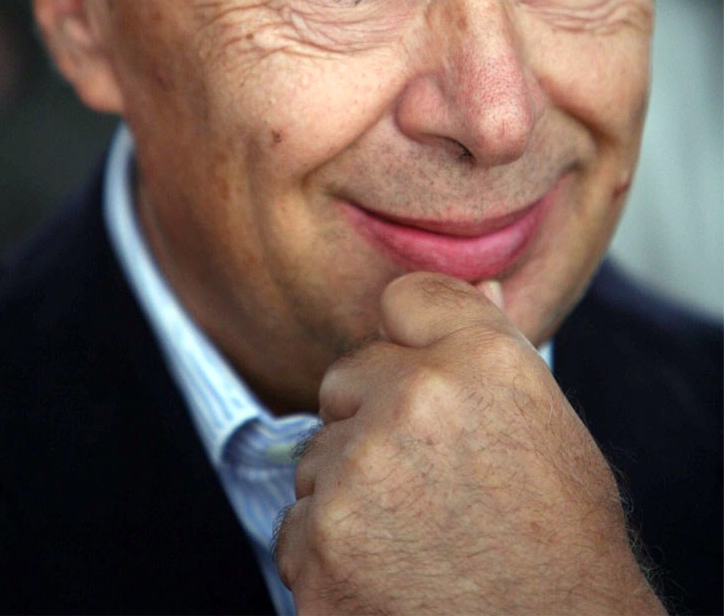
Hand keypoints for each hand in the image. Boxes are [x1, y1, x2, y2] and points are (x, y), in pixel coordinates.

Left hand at [276, 272, 664, 614]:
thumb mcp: (549, 423)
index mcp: (481, 357)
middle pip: (346, 378)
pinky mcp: (319, 544)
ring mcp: (361, 471)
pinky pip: (297, 526)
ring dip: (349, 490)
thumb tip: (482, 283)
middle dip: (370, 421)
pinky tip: (387, 575)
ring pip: (318, 455)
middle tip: (430, 483)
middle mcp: (417, 397)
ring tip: (416, 537)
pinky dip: (328, 554)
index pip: (403, 298)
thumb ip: (497, 344)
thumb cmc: (561, 541)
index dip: (412, 347)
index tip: (428, 390)